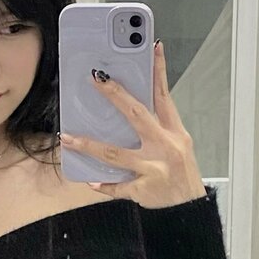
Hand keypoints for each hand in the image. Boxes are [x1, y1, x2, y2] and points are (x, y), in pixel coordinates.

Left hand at [59, 41, 205, 207]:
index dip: (159, 71)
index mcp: (174, 132)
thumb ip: (158, 128)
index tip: (152, 48)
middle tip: (96, 79)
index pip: (165, 96)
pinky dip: (103, 185)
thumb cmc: (182, 175)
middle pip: (137, 115)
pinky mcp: (143, 189)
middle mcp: (165, 147)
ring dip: (89, 145)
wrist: (189, 210)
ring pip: (114, 153)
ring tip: (69, 138)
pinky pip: (117, 186)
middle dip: (115, 95)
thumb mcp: (179, 146)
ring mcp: (153, 168)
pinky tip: (90, 181)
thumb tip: (130, 110)